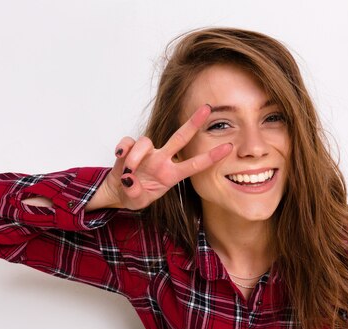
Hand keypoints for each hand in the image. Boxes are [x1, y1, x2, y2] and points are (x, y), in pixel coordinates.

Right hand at [94, 104, 232, 210]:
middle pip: (180, 138)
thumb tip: (129, 179)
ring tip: (128, 170)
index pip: (195, 165)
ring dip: (136, 156)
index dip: (211, 157)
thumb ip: (135, 193)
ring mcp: (147, 153)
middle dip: (193, 123)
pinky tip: (120, 156)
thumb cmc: (134, 195)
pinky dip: (124, 147)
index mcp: (171, 175)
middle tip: (207, 108)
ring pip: (146, 142)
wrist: (118, 191)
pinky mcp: (130, 148)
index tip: (228, 147)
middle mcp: (162, 160)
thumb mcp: (136, 202)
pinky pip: (129, 142)